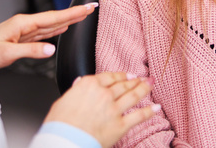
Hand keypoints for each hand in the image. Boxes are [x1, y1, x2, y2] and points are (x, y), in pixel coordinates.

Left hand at [0, 3, 97, 70]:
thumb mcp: (8, 53)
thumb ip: (31, 51)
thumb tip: (52, 49)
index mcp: (23, 23)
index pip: (53, 17)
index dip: (72, 13)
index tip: (87, 8)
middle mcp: (26, 23)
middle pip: (55, 17)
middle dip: (74, 13)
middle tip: (91, 7)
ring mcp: (25, 29)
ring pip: (51, 24)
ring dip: (67, 19)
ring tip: (82, 15)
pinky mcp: (23, 37)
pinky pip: (44, 31)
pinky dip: (57, 28)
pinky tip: (63, 27)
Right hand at [45, 72, 159, 147]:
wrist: (63, 141)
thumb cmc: (59, 124)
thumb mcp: (63, 100)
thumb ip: (75, 91)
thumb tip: (79, 84)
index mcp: (89, 85)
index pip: (109, 76)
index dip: (121, 75)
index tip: (127, 75)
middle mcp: (104, 94)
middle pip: (123, 84)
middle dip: (135, 80)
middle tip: (143, 78)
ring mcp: (113, 109)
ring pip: (133, 95)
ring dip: (144, 89)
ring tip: (151, 84)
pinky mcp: (120, 125)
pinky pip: (138, 116)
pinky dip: (149, 111)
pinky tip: (156, 107)